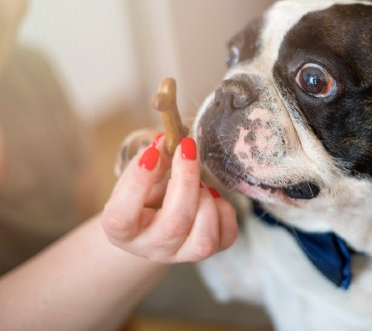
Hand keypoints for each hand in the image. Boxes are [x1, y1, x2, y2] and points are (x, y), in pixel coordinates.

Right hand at [101, 135, 236, 262]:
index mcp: (121, 231)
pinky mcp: (208, 252)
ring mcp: (181, 255)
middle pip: (174, 224)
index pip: (122, 217)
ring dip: (206, 200)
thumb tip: (168, 140)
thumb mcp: (137, 179)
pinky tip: (211, 197)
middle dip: (186, 180)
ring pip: (204, 240)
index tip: (152, 152)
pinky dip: (224, 210)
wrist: (152, 225)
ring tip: (198, 182)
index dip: (137, 183)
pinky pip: (226, 236)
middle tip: (187, 148)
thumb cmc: (142, 197)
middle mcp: (151, 248)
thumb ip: (150, 162)